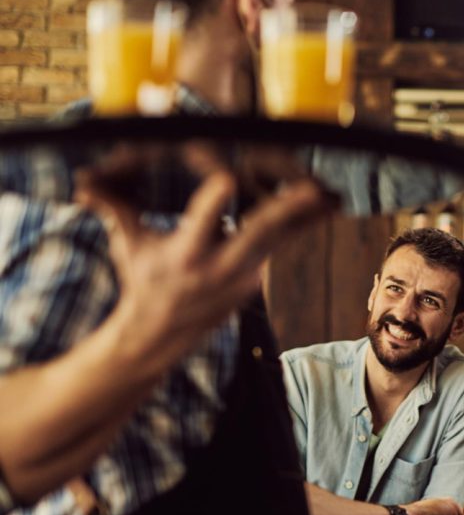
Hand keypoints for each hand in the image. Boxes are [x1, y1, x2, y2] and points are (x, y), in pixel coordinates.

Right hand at [75, 165, 333, 377]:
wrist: (159, 336)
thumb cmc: (142, 280)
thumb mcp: (128, 244)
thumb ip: (114, 207)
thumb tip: (81, 180)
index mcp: (184, 255)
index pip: (200, 224)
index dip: (213, 203)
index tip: (225, 178)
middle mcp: (219, 267)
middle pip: (258, 234)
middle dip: (285, 213)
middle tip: (312, 191)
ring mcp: (243, 275)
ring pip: (279, 239)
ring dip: (306, 215)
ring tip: (331, 194)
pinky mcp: (256, 278)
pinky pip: (282, 245)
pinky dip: (302, 225)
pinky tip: (325, 206)